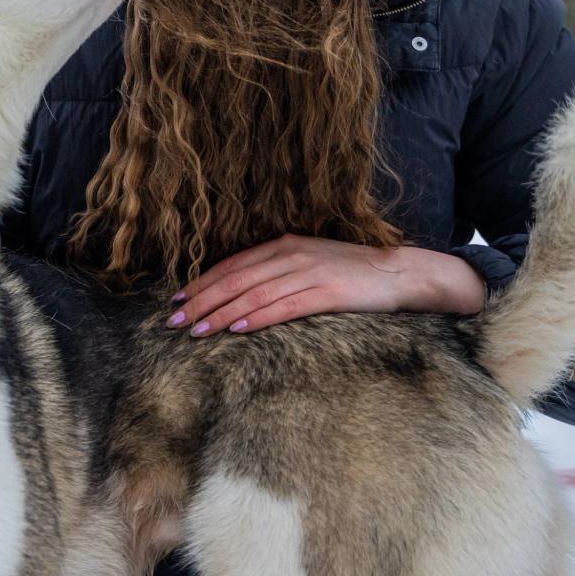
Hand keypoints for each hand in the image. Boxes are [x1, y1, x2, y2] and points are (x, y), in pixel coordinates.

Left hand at [165, 235, 486, 337]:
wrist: (399, 273)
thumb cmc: (352, 272)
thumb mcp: (310, 262)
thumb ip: (278, 271)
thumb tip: (242, 292)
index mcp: (284, 245)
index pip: (233, 265)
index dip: (203, 282)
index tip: (178, 299)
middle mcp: (291, 255)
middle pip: (236, 279)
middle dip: (202, 300)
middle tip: (175, 320)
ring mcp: (308, 272)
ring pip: (253, 294)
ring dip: (220, 313)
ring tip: (196, 330)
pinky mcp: (326, 293)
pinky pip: (283, 307)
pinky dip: (256, 318)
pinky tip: (236, 329)